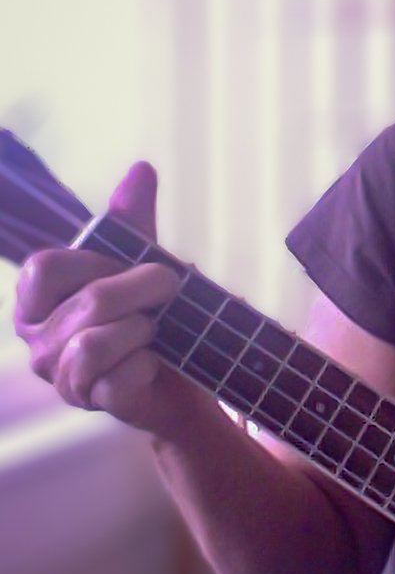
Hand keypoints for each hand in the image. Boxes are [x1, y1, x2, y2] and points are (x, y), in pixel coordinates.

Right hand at [14, 162, 200, 432]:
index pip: (45, 268)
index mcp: (36, 300)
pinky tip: (153, 362)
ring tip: (153, 331)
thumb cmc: (149, 314)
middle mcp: (36, 340)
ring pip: (97, 342)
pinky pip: (121, 376)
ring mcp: (60, 377)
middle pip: (91, 302)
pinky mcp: (92, 403)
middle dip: (146, 289)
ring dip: (143, 330)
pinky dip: (150, 362)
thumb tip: (142, 170)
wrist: (180, 375)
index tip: (125, 266)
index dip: (96, 262)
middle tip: (168, 291)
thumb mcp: (139, 262)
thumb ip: (132, 221)